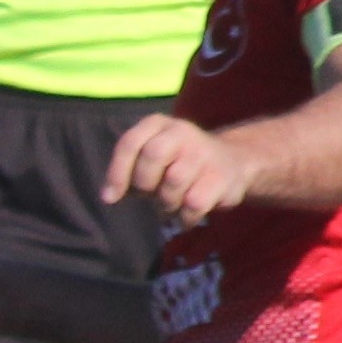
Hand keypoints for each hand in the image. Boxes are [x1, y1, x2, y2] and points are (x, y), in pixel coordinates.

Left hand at [103, 113, 253, 229]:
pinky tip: (187, 216)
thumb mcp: (150, 160)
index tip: (109, 198)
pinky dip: (185, 217)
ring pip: (174, 183)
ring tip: (173, 202)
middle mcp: (182, 131)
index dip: (117, 173)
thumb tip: (109, 196)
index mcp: (157, 124)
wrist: (232, 162)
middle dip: (146, 184)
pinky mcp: (221, 176)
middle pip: (153, 156)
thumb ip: (128, 172)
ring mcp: (204, 152)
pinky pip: (193, 204)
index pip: (130, 143)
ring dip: (167, 203)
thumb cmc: (178, 164)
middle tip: (151, 194)